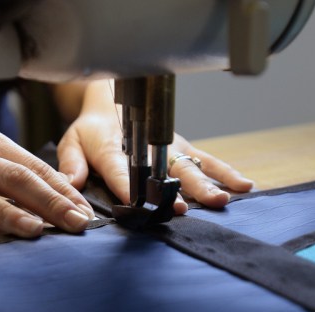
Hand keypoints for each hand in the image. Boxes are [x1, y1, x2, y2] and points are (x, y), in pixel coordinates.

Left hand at [57, 103, 253, 214]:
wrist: (110, 100)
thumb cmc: (90, 129)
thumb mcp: (71, 142)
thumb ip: (71, 164)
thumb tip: (70, 184)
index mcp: (113, 149)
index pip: (121, 171)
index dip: (133, 187)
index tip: (146, 202)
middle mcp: (147, 148)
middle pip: (166, 170)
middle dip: (181, 189)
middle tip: (192, 207)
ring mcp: (168, 148)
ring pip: (191, 166)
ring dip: (208, 183)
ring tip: (225, 198)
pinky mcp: (182, 147)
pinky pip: (206, 160)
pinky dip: (225, 172)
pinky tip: (244, 185)